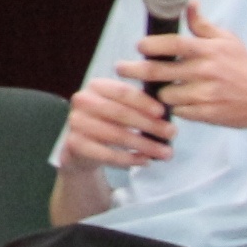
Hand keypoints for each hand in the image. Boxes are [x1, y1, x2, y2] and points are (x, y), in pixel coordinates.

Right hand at [60, 73, 174, 169]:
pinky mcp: (75, 145)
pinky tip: (145, 161)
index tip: (163, 113)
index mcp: (97, 86)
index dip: (144, 102)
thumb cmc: (108, 122)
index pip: (122, 91)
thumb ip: (138, 104)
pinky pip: (108, 155)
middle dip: (150, 125)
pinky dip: (129, 159)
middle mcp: (83, 101)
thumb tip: (167, 113)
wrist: (80, 146)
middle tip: (171, 134)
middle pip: (121, 114)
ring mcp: (76, 123)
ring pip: (117, 136)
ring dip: (145, 145)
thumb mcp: (119, 106)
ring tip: (165, 153)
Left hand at [121, 5, 246, 133]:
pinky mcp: (207, 115)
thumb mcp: (229, 41)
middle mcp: (206, 71)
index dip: (152, 45)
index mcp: (209, 50)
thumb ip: (204, 26)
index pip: (174, 44)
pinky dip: (176, 107)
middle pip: (160, 71)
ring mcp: (206, 95)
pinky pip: (179, 112)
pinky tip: (178, 103)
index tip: (138, 46)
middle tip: (120, 68)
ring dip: (159, 92)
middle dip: (135, 69)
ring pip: (166, 94)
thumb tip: (189, 3)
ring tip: (160, 88)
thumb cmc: (246, 67)